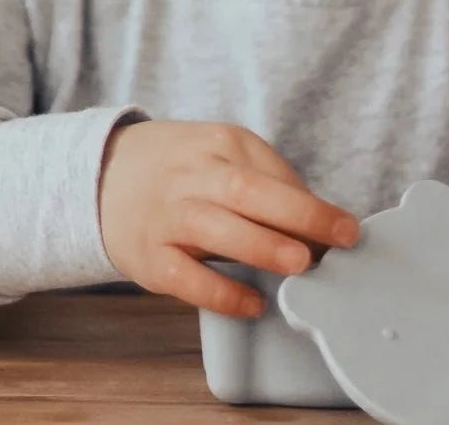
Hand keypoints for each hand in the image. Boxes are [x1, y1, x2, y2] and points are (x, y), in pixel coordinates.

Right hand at [98, 120, 360, 318]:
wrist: (103, 175)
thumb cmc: (181, 169)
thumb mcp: (223, 154)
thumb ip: (267, 181)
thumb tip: (320, 225)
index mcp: (219, 144)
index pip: (270, 170)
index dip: (310, 201)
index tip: (345, 228)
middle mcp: (192, 175)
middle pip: (246, 189)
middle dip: (297, 214)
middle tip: (338, 238)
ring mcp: (167, 215)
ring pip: (215, 227)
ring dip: (262, 246)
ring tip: (301, 265)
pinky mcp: (150, 257)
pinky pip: (186, 276)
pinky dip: (221, 292)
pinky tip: (254, 303)